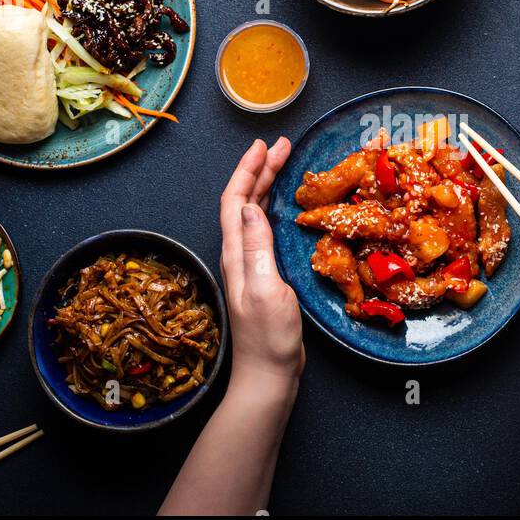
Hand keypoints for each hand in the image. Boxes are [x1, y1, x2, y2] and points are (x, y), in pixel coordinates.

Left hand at [219, 137, 303, 386]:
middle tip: (281, 146)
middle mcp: (239, 255)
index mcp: (236, 254)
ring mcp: (250, 265)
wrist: (267, 374)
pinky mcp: (264, 275)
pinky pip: (264, 230)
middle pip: (243, 201)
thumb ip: (257, 247)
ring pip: (253, 214)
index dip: (247, 170)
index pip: (235, 200)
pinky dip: (273, 209)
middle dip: (260, 170)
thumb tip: (251, 206)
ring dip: (265, 186)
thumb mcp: (266, 288)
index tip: (264, 146)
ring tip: (282, 164)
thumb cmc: (268, 338)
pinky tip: (283, 206)